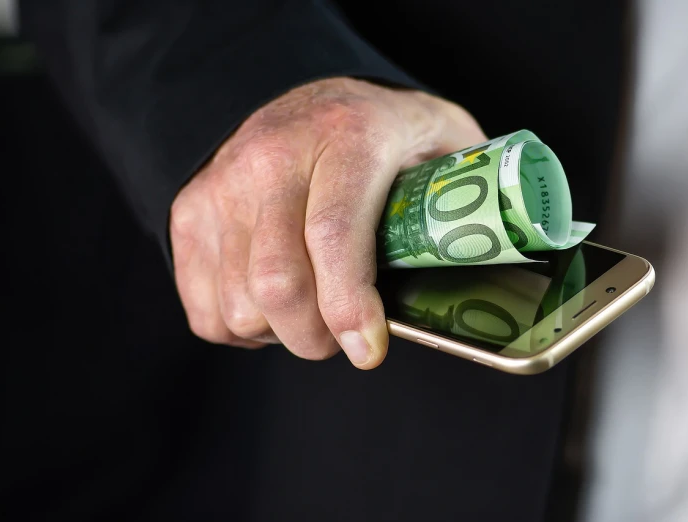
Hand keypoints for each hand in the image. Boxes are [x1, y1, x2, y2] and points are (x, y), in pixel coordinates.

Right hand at [170, 78, 485, 368]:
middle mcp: (271, 158)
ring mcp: (222, 186)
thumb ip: (467, 196)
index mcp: (347, 135)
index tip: (368, 349)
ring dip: (281, 333)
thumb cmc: (378, 130)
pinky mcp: (190, 212)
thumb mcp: (442, 140)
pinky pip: (207, 310)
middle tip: (343, 338)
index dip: (349, 307)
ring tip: (309, 309)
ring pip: (240, 307)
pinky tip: (271, 304)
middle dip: (316, 339)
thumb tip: (496, 269)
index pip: (334, 234)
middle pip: (278, 285)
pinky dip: (242, 329)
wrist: (300, 95)